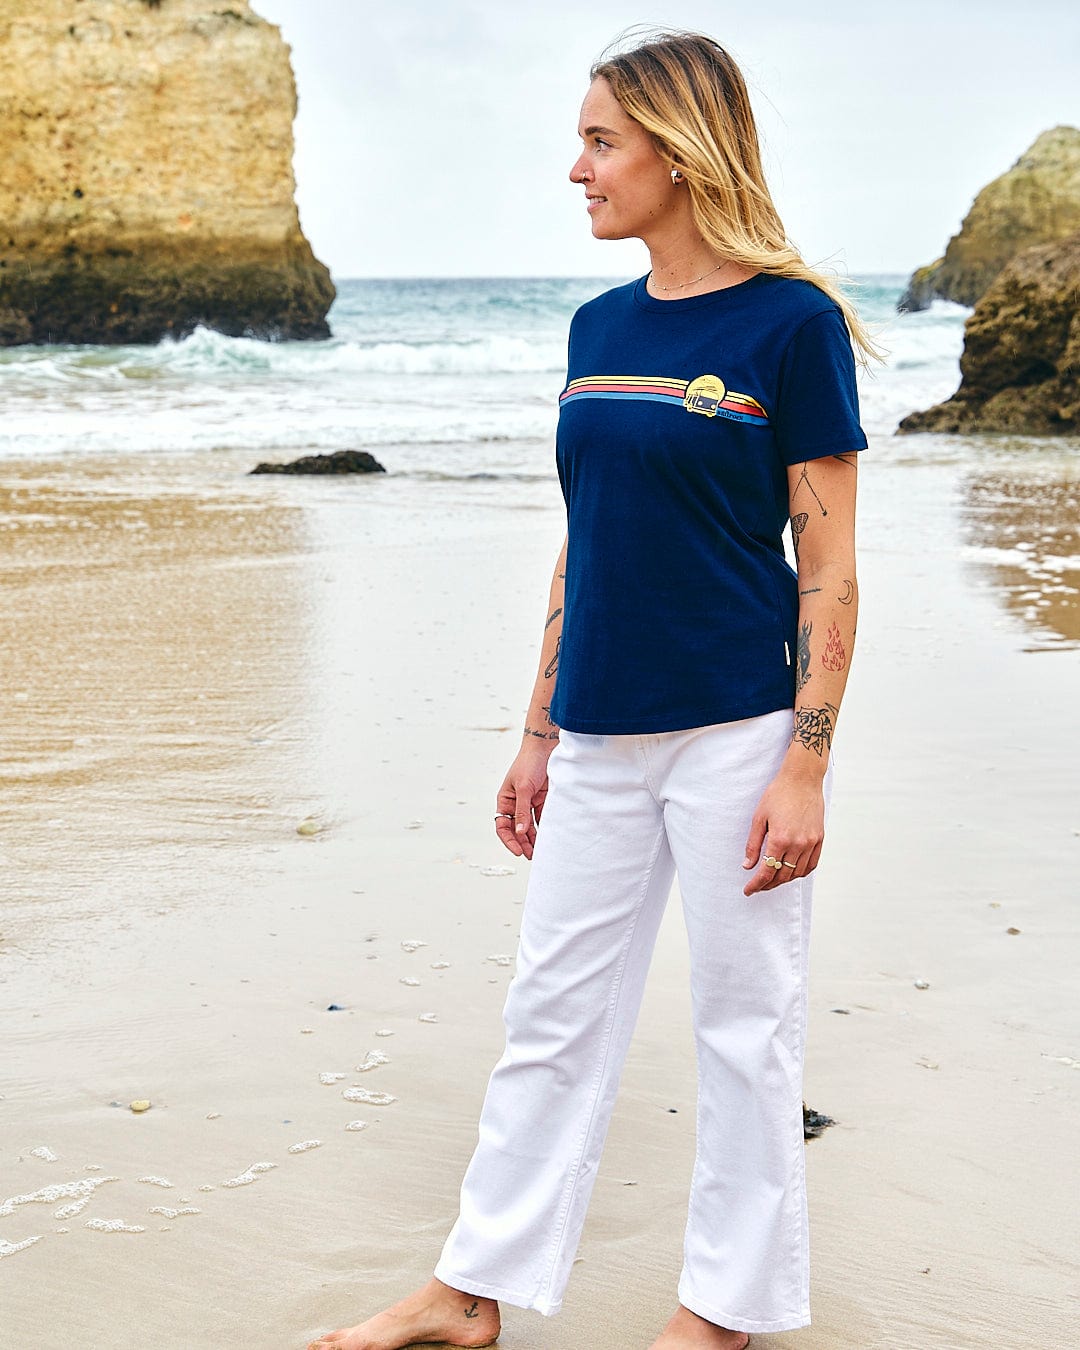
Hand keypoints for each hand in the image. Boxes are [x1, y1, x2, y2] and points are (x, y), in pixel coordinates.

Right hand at [494, 740, 556, 858]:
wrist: (546, 746)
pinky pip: (542, 818)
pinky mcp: (542, 800)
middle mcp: (516, 803)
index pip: (503, 826)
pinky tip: (549, 837)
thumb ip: (522, 810)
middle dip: (523, 843)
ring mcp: (529, 802)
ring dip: (534, 839)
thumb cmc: (529, 763)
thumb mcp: (523, 787)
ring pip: (530, 826)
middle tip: (531, 856)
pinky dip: (544, 828)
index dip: (509, 840)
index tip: (519, 851)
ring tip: (540, 852)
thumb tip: (520, 832)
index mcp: (505, 800)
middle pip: (517, 829)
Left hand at [742, 765, 824, 894]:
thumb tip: (748, 866)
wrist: (802, 779)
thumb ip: (753, 845)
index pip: (767, 871)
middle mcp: (798, 844)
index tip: (748, 890)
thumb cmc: (778, 794)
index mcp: (780, 839)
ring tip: (772, 880)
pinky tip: (791, 872)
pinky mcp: (819, 839)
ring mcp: (811, 842)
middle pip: (783, 875)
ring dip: (784, 880)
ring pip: (797, 872)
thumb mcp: (759, 818)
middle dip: (768, 885)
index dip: (756, 884)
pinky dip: (800, 872)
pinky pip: (811, 864)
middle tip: (758, 886)